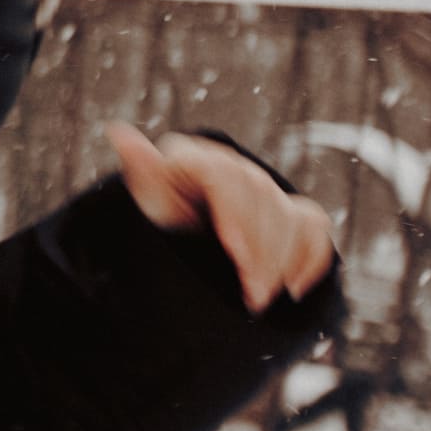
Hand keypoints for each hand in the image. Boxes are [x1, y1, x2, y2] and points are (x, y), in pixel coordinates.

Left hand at [106, 122, 336, 313]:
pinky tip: (294, 289)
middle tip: (251, 293)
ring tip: (261, 299)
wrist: (176, 238)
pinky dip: (309, 258)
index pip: (224, 175)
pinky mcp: (289, 214)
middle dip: (260, 248)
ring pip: (292, 215)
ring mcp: (266, 193)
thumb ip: (141, 170)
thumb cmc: (156, 215)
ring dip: (282, 261)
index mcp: (196, 161)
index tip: (234, 249)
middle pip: (261, 197)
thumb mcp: (145, 200)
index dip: (235, 210)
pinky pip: (313, 229)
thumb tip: (117, 131)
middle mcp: (236, 172)